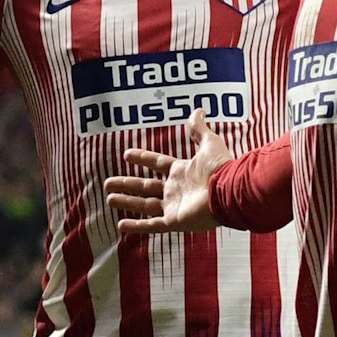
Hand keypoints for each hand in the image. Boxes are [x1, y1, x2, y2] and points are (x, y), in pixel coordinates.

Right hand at [104, 109, 229, 234]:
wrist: (228, 191)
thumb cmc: (220, 168)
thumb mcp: (209, 143)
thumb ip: (199, 129)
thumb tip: (198, 110)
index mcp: (182, 171)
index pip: (157, 163)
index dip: (143, 158)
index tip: (126, 154)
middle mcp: (176, 189)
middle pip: (146, 186)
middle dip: (127, 184)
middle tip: (108, 182)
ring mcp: (174, 207)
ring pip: (145, 205)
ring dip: (127, 202)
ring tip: (109, 198)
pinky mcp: (175, 222)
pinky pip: (152, 225)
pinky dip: (136, 225)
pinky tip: (121, 224)